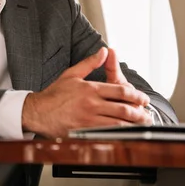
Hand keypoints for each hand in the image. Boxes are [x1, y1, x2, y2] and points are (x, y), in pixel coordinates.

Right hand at [22, 48, 152, 137]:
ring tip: (140, 125)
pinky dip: (119, 134)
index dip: (136, 96)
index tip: (143, 99)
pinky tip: (125, 134)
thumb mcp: (71, 74)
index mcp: (90, 88)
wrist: (38, 112)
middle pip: (123, 108)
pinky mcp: (84, 131)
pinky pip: (106, 133)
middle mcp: (91, 103)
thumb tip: (104, 51)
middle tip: (146, 114)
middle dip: (139, 112)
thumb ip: (90, 63)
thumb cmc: (54, 94)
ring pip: (117, 123)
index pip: (120, 91)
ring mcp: (88, 119)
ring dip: (133, 125)